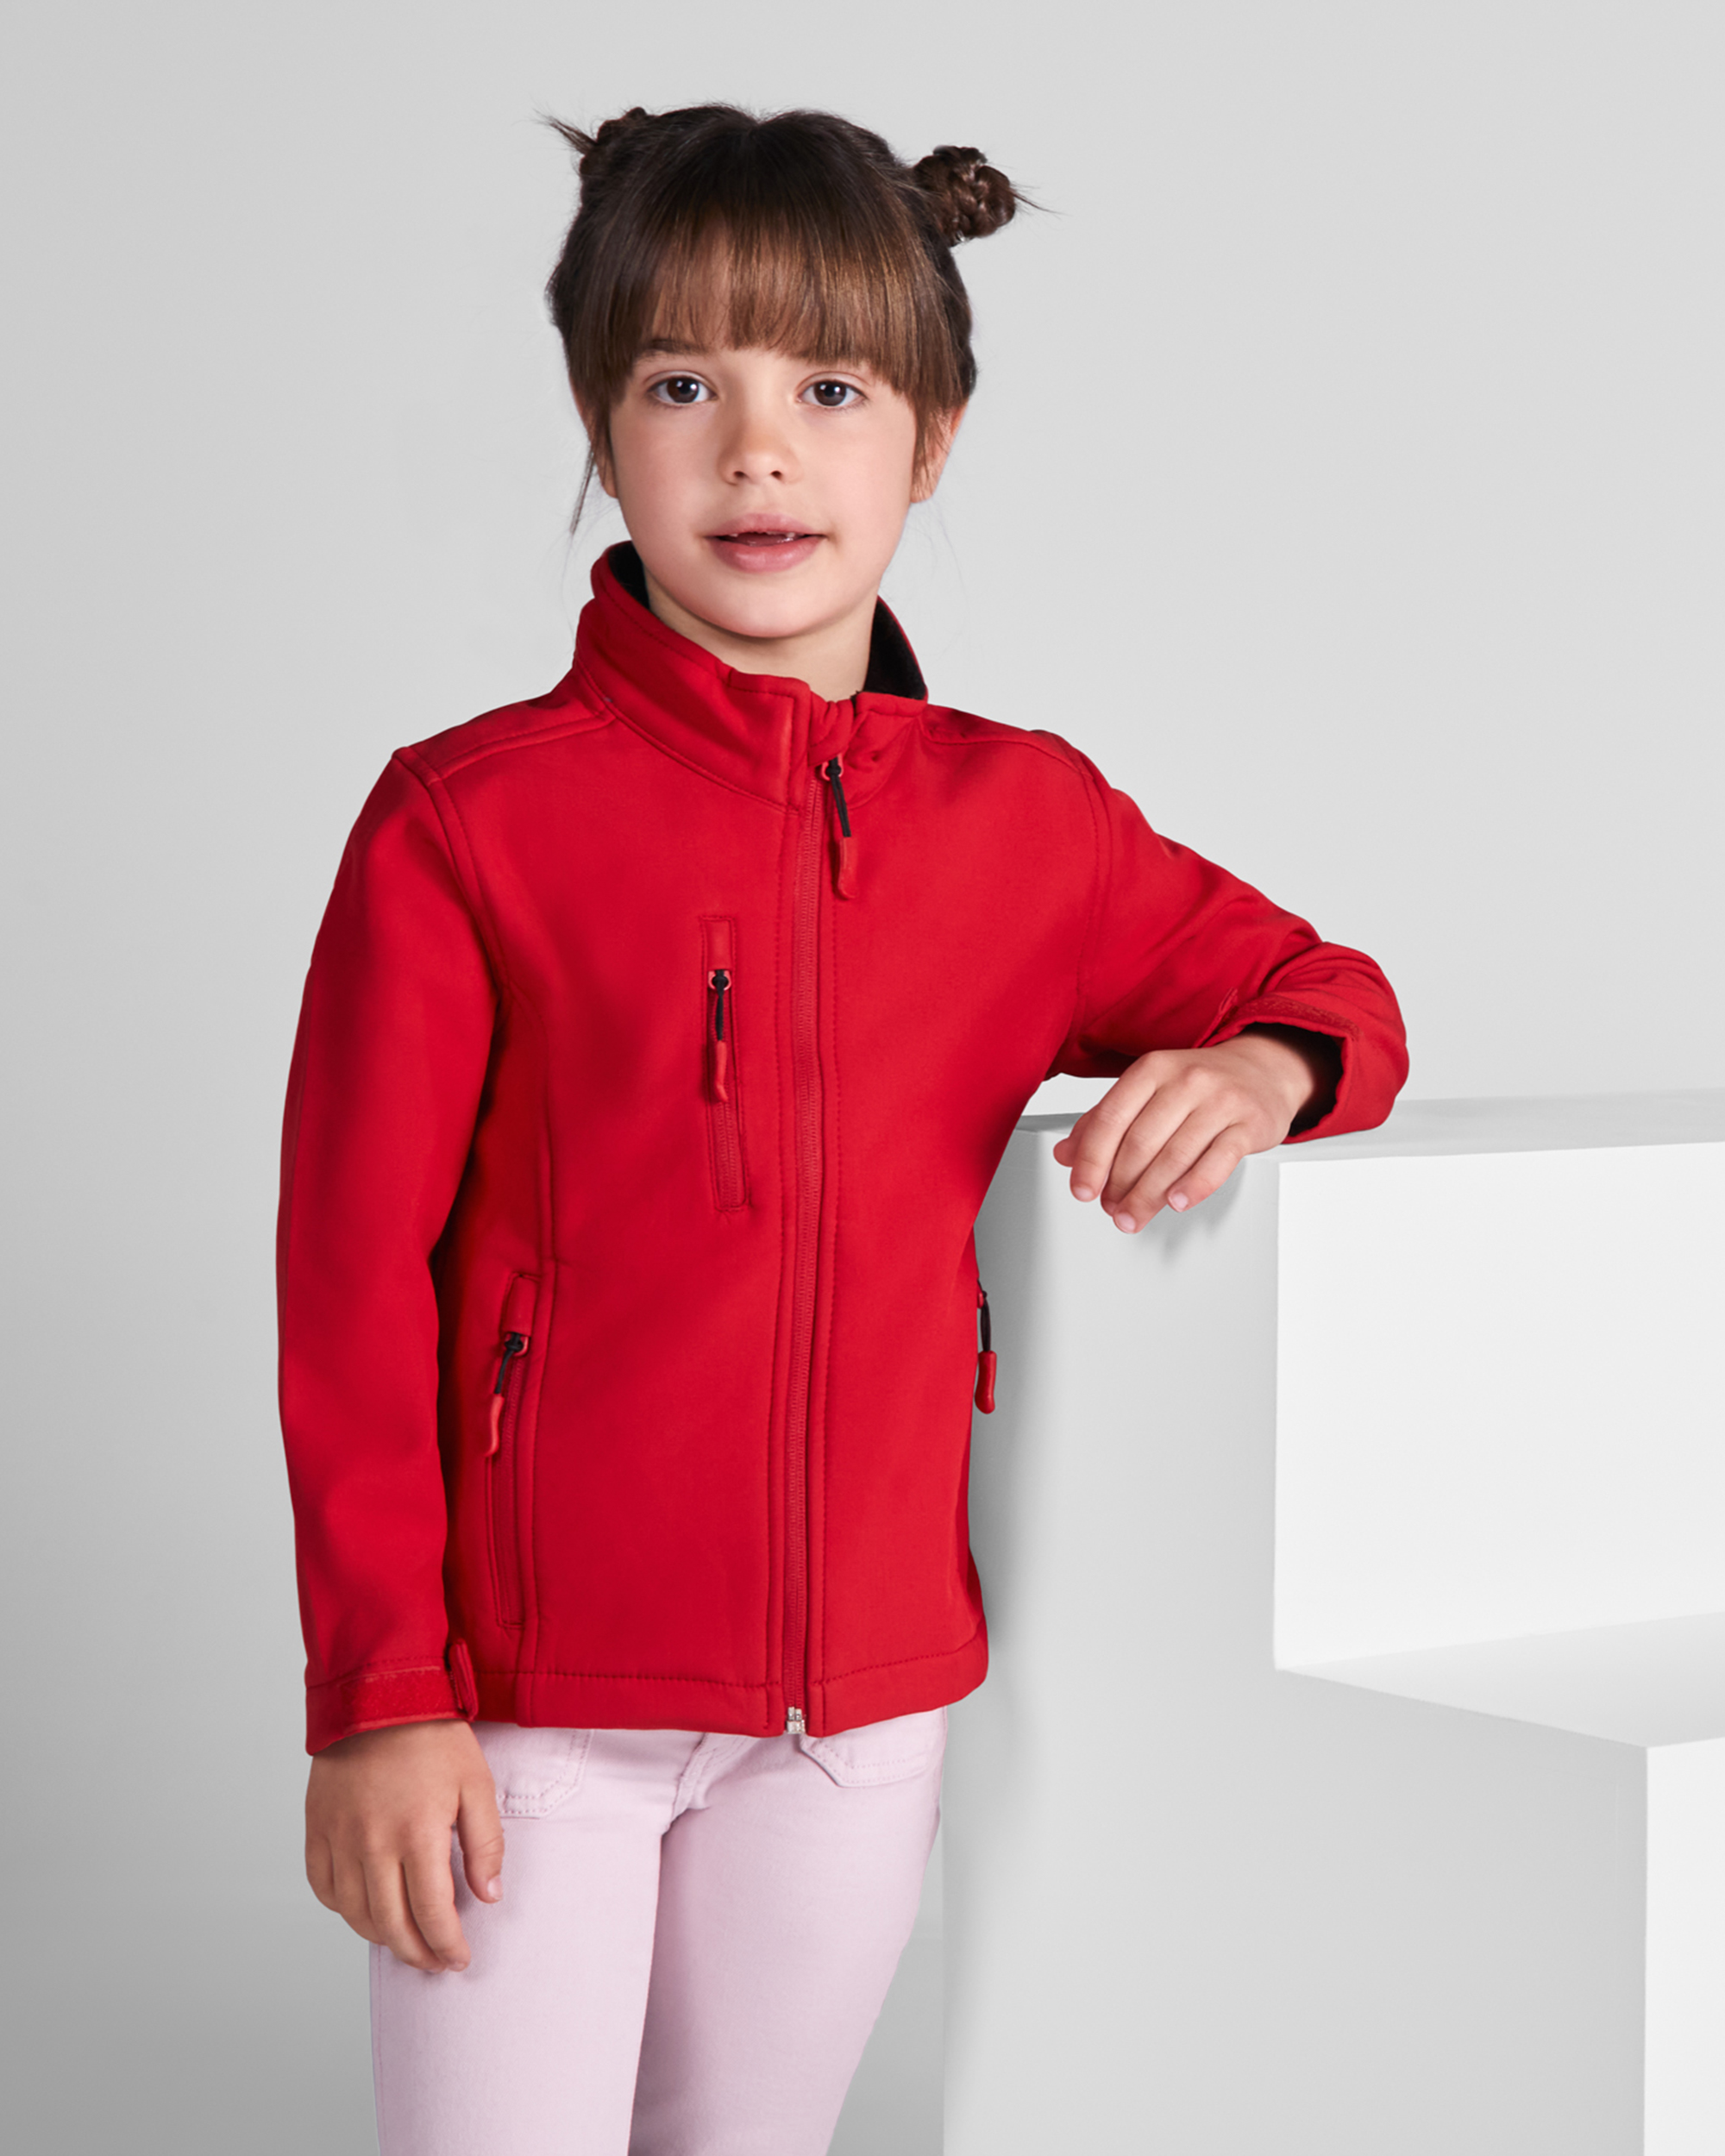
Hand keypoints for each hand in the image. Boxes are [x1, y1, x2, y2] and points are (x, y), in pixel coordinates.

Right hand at [305, 1719, 502, 1972]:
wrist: (378, 1694)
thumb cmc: (432, 1737)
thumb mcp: (476, 1783)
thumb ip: (485, 1844)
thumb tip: (487, 1897)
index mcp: (417, 1833)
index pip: (432, 1913)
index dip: (447, 1944)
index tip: (459, 1959)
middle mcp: (372, 1843)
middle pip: (390, 1924)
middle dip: (417, 1953)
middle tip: (435, 1962)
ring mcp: (339, 1838)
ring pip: (354, 1914)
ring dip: (381, 1937)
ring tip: (405, 1941)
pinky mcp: (316, 1828)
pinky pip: (323, 1888)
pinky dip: (343, 1909)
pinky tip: (365, 1909)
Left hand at [1050, 1029, 1334, 1232]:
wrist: (1263, 1070)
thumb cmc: (1198, 1086)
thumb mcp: (1148, 1091)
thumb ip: (1106, 1121)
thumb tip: (1066, 1154)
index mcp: (1152, 1069)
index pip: (1111, 1118)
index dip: (1091, 1159)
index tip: (1082, 1189)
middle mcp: (1186, 1080)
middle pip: (1141, 1142)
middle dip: (1120, 1185)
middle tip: (1112, 1210)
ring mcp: (1220, 1100)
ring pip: (1176, 1155)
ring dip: (1149, 1195)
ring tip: (1134, 1216)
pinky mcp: (1250, 1123)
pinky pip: (1219, 1159)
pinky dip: (1194, 1185)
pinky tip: (1176, 1202)